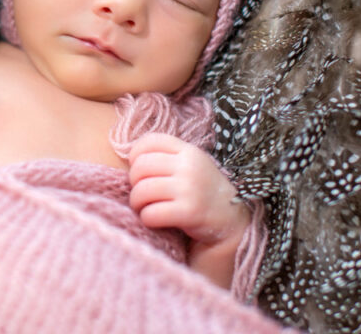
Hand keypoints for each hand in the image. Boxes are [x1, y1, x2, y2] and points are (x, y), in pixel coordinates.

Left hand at [127, 133, 249, 244]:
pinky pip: (151, 214)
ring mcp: (190, 189)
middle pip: (140, 167)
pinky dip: (147, 218)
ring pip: (142, 191)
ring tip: (144, 206)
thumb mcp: (191, 165)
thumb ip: (166, 157)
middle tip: (141, 192)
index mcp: (188, 151)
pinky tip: (155, 219)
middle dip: (133, 182)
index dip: (135, 155)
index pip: (150, 141)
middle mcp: (189, 166)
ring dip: (136, 202)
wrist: (230, 220)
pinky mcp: (189, 212)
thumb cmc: (202, 190)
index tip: (139, 169)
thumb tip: (130, 157)